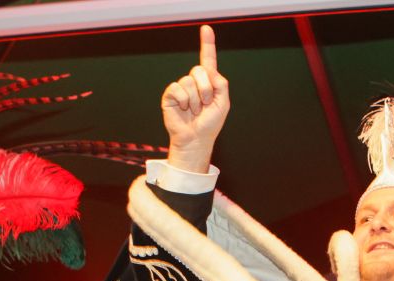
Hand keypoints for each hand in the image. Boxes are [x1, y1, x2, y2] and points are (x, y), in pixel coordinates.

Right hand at [162, 25, 229, 173]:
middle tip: (205, 105)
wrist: (197, 139)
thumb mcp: (223, 102)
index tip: (206, 29)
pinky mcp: (170, 94)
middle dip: (206, 89)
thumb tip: (209, 70)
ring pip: (189, 81)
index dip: (207, 44)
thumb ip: (220, 83)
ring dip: (196, 99)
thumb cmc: (210, 123)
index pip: (208, 60)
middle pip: (200, 70)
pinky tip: (183, 109)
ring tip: (194, 110)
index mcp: (209, 82)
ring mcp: (182, 88)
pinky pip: (177, 88)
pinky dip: (183, 101)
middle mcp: (194, 82)